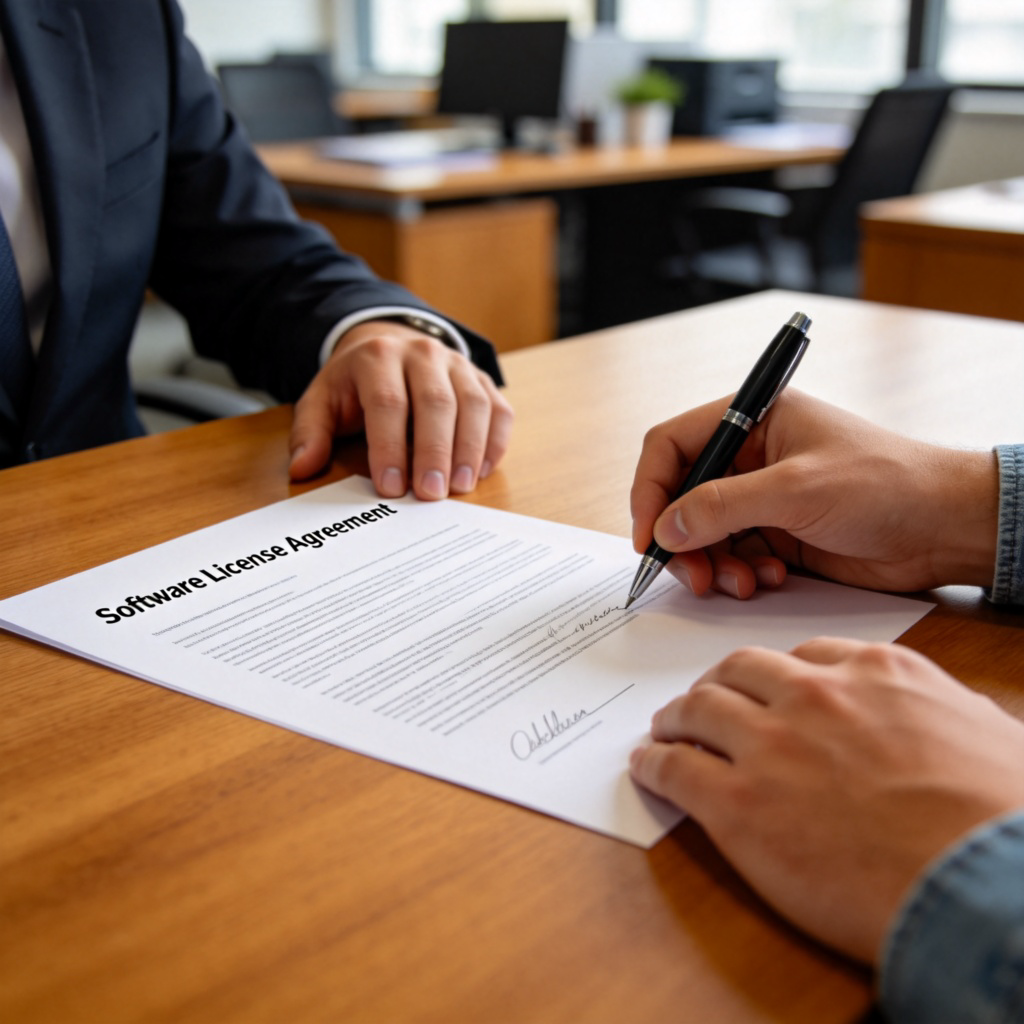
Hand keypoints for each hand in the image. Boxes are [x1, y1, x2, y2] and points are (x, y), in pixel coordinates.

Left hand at [288, 319, 513, 498]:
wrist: (387, 345)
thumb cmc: (355, 384)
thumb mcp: (322, 401)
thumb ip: (310, 434)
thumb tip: (303, 469)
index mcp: (378, 356)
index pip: (388, 403)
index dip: (389, 447)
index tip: (391, 487)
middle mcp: (422, 353)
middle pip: (436, 402)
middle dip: (434, 452)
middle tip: (431, 494)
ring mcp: (457, 364)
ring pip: (473, 404)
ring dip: (469, 449)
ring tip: (459, 488)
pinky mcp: (481, 379)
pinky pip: (498, 409)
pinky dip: (494, 442)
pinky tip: (480, 471)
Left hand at [629, 637, 1023, 963]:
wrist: (984, 881)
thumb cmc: (1001, 815)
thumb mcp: (986, 735)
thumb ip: (941, 712)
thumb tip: (948, 719)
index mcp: (875, 674)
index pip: (803, 657)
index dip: (774, 676)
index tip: (763, 689)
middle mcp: (814, 697)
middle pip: (739, 672)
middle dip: (717, 685)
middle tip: (704, 704)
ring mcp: (769, 746)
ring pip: (698, 709)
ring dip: (676, 717)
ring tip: (665, 730)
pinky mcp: (737, 804)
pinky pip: (675, 767)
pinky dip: (654, 761)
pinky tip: (647, 765)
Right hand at [630, 390, 998, 598]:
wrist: (946, 528)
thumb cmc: (887, 484)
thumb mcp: (796, 490)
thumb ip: (723, 506)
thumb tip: (666, 528)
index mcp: (754, 420)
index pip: (673, 445)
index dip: (651, 489)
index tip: (649, 536)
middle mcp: (752, 457)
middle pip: (683, 496)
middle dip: (683, 539)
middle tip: (696, 575)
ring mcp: (763, 497)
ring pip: (705, 533)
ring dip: (713, 563)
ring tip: (740, 582)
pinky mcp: (778, 534)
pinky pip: (734, 556)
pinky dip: (741, 573)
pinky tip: (771, 578)